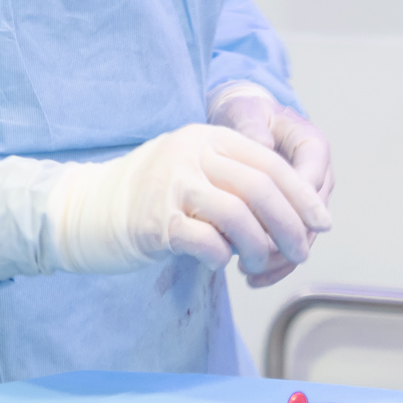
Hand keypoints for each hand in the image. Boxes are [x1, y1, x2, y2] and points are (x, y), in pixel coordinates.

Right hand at [0, 124, 329, 286]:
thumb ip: (233, 180)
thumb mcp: (190, 171)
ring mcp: (172, 185)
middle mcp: (192, 153)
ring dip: (259, 247)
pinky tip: (217, 263)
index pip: (270, 163)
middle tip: (300, 252)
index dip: (301, 196)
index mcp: (206, 137)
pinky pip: (206, 241)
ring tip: (257, 264)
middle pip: (261, 188)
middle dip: (290, 226)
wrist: (82, 208)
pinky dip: (221, 257)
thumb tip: (294, 213)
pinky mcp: (155, 220)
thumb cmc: (144, 197)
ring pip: (239, 216)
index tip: (320, 223)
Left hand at [206, 86, 332, 286]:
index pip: (311, 183)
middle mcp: (318, 175)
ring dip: (280, 259)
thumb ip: (251, 128)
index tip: (266, 228)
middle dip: (285, 242)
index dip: (294, 209)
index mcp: (313, 146)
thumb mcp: (245, 112)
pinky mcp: (295, 215)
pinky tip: (253, 277)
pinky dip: (276, 264)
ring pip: (304, 238)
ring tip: (249, 272)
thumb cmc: (245, 114)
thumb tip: (261, 146)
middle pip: (311, 218)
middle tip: (254, 258)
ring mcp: (308, 199)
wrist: (242, 123)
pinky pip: (292, 244)